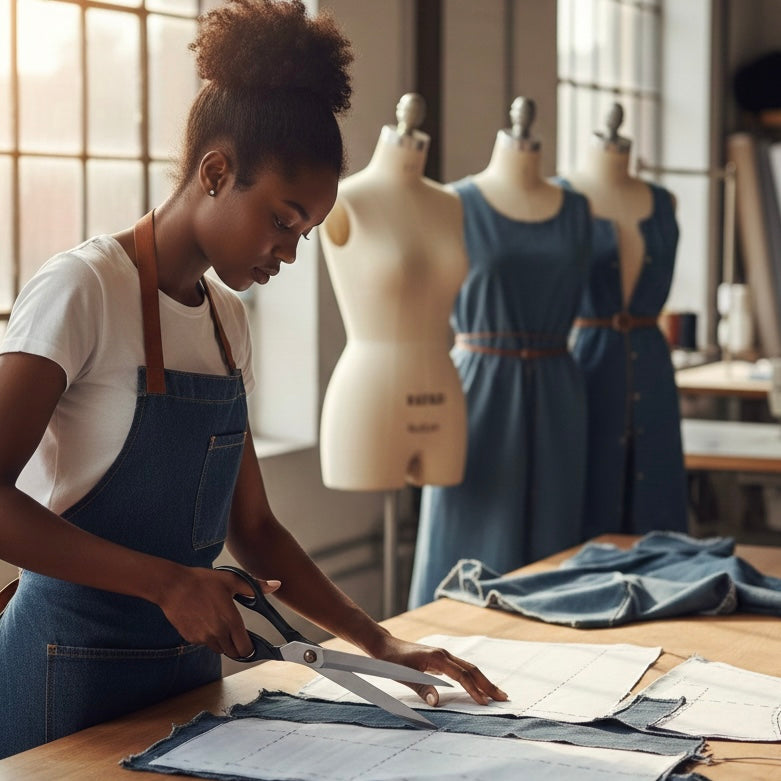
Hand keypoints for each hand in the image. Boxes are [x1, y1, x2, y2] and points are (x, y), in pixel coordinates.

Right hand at [156, 565, 280, 657]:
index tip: (251, 643)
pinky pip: (204, 643)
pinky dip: (207, 637)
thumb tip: (276, 585)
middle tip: (237, 635)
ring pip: (218, 648)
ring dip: (222, 642)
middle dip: (237, 646)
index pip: (245, 648)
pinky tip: (204, 621)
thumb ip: (255, 586)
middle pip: (232, 652)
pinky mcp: (190, 638)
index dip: (250, 648)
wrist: (173, 586)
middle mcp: (218, 633)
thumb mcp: (232, 580)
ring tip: (220, 623)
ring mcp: (203, 637)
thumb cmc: (203, 581)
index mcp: (231, 620)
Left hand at [369, 633, 507, 706]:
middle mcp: (444, 654)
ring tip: (496, 694)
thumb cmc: (393, 661)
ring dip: (483, 681)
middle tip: (503, 697)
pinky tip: (478, 687)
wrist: (385, 646)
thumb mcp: (404, 675)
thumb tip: (437, 702)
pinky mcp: (441, 660)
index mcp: (437, 657)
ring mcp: (443, 656)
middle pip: (471, 669)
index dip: (474, 690)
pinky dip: (473, 678)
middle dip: (487, 684)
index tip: (485, 703)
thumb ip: (421, 688)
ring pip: (469, 668)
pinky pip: (462, 670)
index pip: (462, 675)